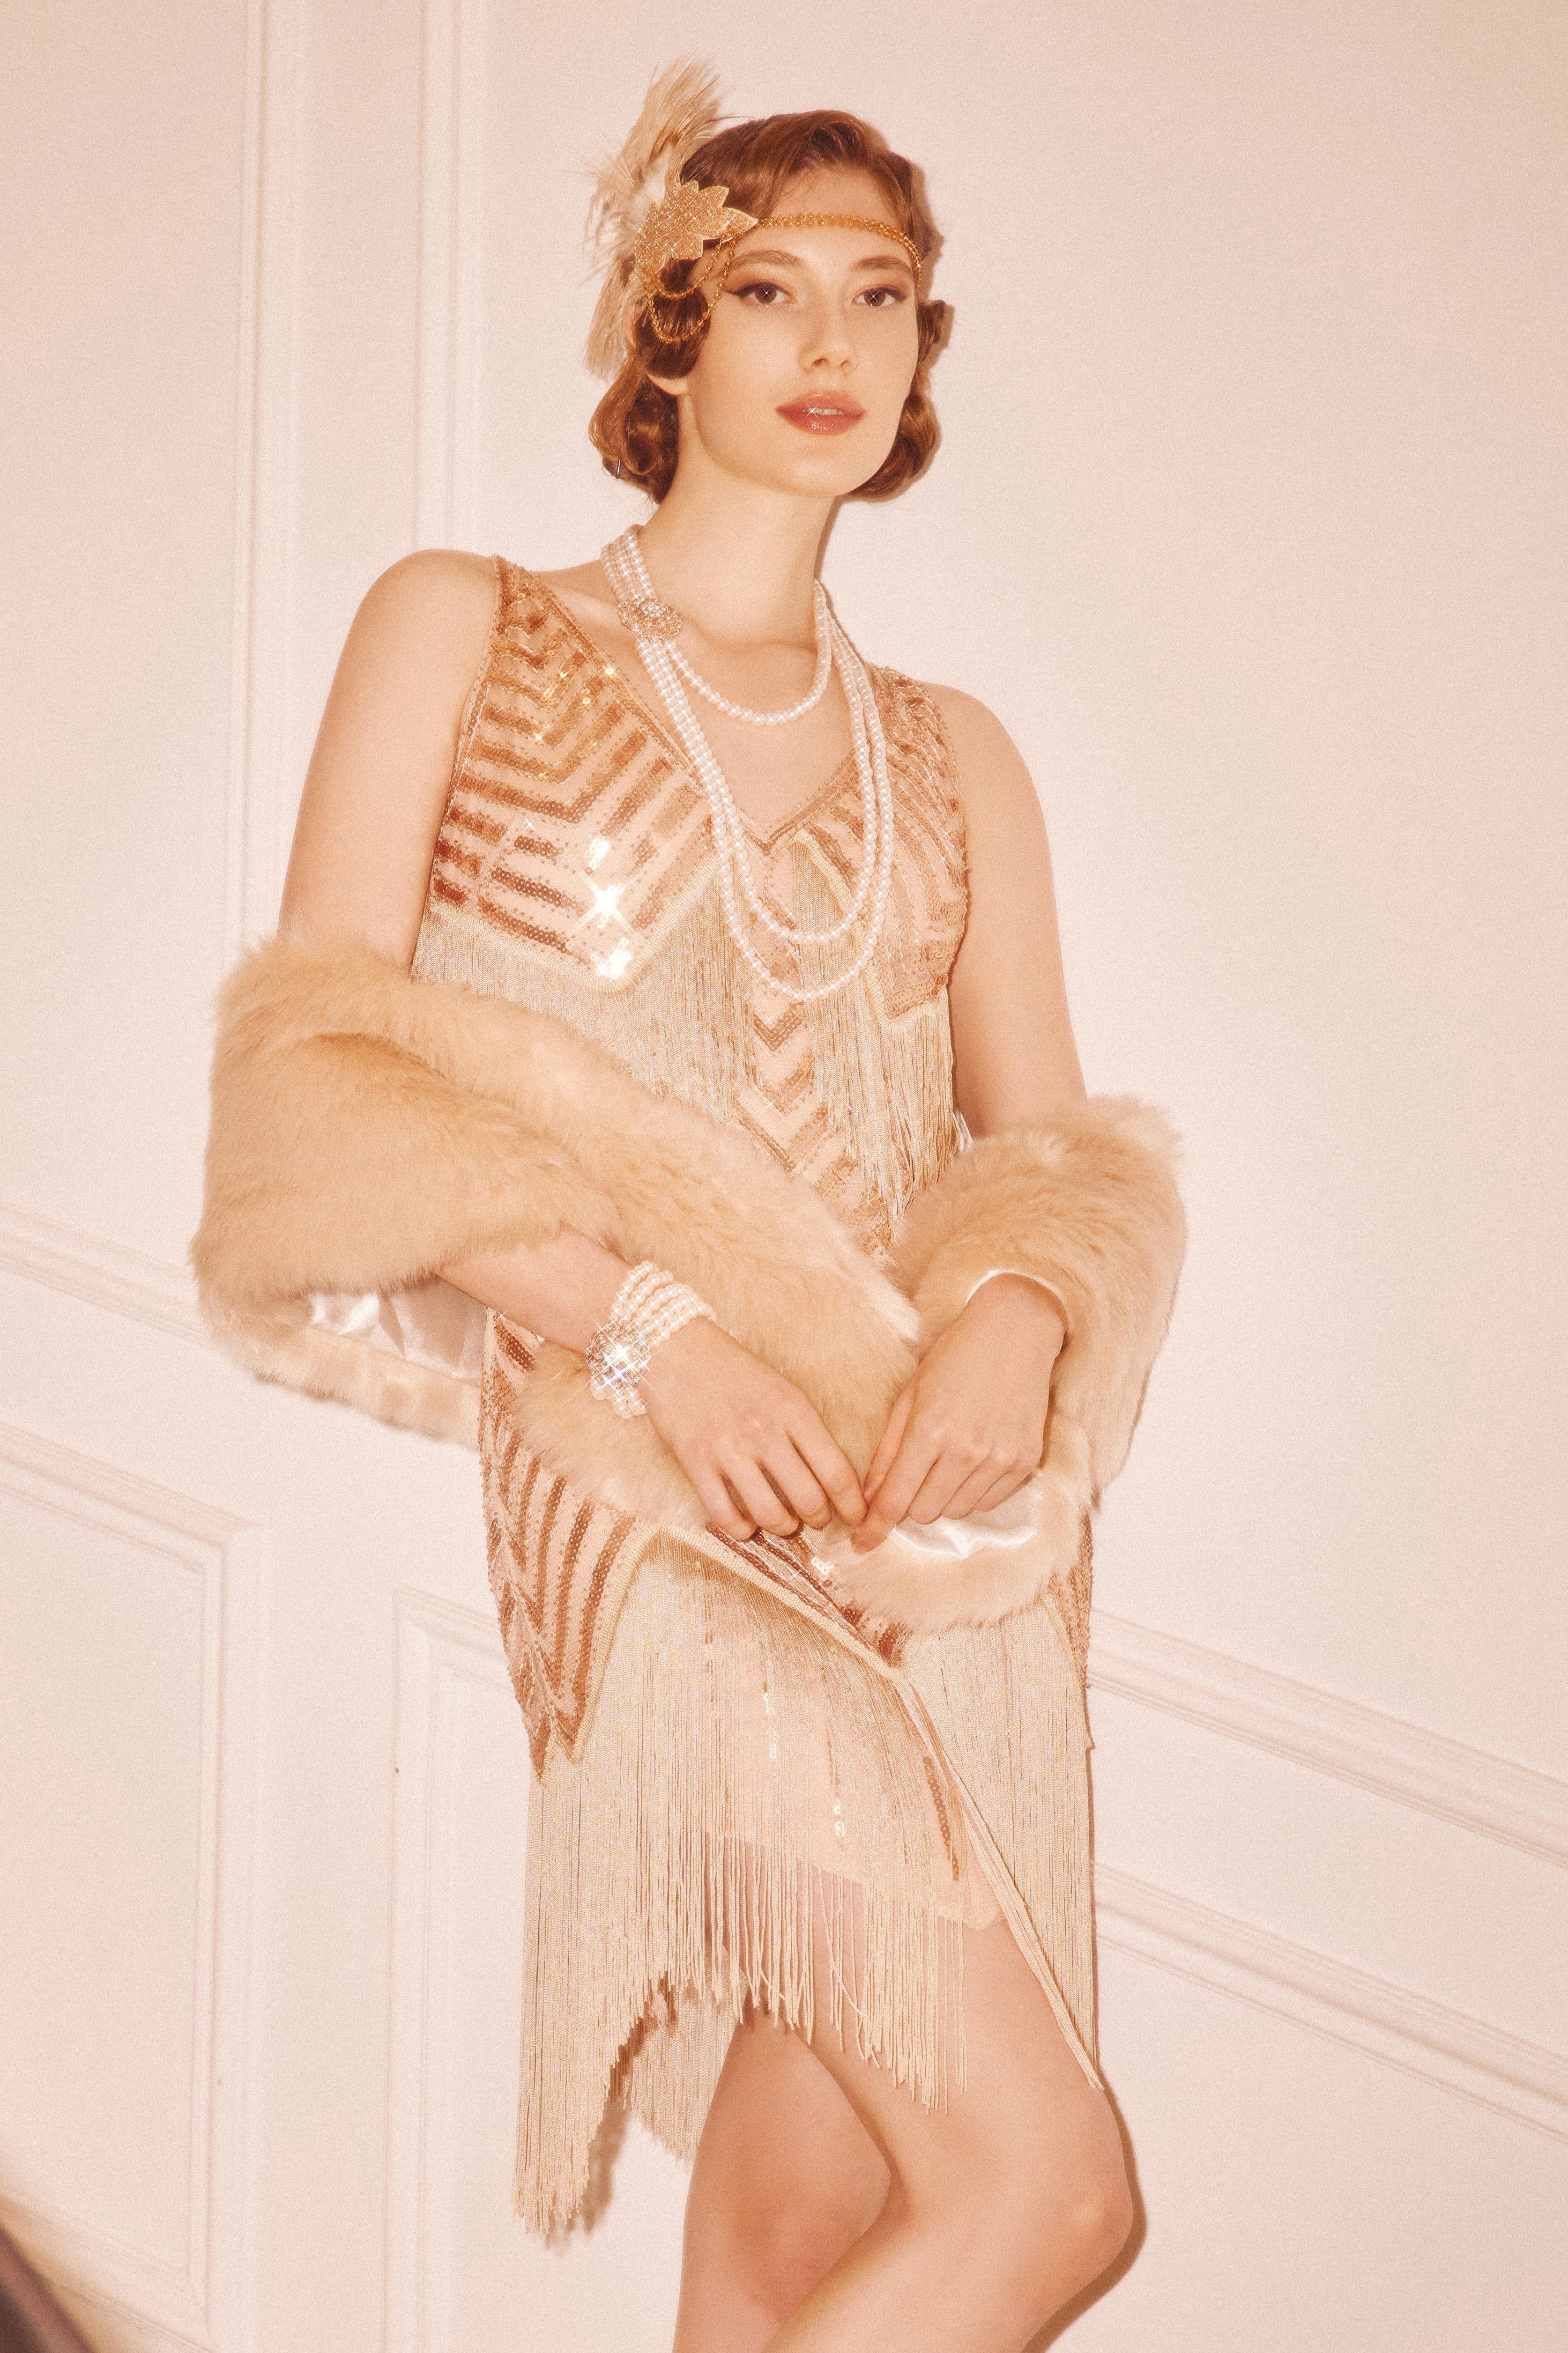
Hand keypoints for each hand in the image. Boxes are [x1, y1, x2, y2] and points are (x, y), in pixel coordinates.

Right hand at [637, 1319, 867, 1542]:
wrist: (676, 1349)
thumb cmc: (735, 1372)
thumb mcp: (783, 1390)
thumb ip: (806, 1430)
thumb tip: (831, 1479)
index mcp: (793, 1410)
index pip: (836, 1471)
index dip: (852, 1505)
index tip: (856, 1518)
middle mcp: (764, 1431)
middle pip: (808, 1499)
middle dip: (818, 1520)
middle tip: (816, 1519)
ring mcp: (728, 1448)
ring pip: (770, 1514)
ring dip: (782, 1527)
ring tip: (783, 1522)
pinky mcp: (695, 1462)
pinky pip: (725, 1515)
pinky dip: (741, 1529)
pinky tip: (746, 1522)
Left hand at [849, 1275, 1064, 1553]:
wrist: (1016, 1331)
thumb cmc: (954, 1357)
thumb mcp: (909, 1395)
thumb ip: (888, 1450)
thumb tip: (868, 1498)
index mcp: (929, 1430)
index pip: (894, 1499)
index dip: (874, 1528)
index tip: (861, 1545)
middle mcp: (966, 1450)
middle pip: (925, 1513)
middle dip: (911, 1501)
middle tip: (915, 1472)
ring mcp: (999, 1458)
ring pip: (957, 1511)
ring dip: (942, 1497)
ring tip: (947, 1459)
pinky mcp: (1025, 1461)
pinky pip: (989, 1502)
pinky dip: (973, 1491)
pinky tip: (973, 1459)